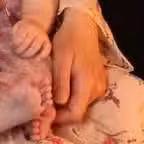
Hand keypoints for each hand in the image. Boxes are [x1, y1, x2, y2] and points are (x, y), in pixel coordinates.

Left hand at [11, 18, 49, 57]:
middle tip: (17, 53)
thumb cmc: (23, 27)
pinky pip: (47, 49)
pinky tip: (36, 59)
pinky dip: (42, 56)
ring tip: (23, 56)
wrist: (36, 22)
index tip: (12, 48)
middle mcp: (35, 30)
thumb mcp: (17, 27)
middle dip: (20, 51)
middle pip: (27, 44)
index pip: (19, 39)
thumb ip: (13, 34)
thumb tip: (11, 44)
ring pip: (35, 48)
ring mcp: (42, 36)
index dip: (14, 45)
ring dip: (28, 55)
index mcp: (26, 26)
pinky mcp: (48, 41)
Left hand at [51, 11, 106, 126]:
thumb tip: (58, 104)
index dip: (59, 119)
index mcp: (88, 84)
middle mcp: (98, 89)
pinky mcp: (99, 82)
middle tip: (43, 107)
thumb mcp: (61, 59)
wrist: (83, 25)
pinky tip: (61, 89)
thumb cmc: (69, 39)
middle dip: (61, 114)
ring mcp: (100, 86)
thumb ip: (61, 82)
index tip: (43, 114)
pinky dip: (72, 98)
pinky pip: (85, 97)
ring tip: (50, 97)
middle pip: (78, 112)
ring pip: (81, 105)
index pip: (75, 114)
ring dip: (66, 106)